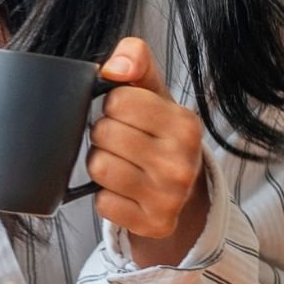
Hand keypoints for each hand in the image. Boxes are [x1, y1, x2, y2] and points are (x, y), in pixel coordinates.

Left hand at [90, 37, 211, 265]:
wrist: (180, 187)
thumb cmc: (156, 129)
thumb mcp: (151, 90)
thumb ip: (134, 59)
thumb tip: (114, 67)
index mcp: (184, 123)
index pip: (117, 100)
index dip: (113, 106)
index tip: (128, 115)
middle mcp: (183, 162)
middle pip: (103, 133)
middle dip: (104, 135)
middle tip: (123, 142)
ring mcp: (171, 197)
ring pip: (99, 167)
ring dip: (101, 164)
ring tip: (122, 163)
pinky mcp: (155, 224)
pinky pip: (103, 204)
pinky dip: (107, 197)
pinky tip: (126, 191)